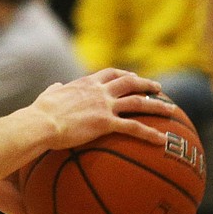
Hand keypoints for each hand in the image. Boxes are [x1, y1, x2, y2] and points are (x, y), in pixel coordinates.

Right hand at [34, 70, 177, 150]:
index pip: (110, 73)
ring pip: (137, 102)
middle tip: (159, 89)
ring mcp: (105, 106)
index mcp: (87, 83)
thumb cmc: (40, 112)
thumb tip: (55, 87)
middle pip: (130, 83)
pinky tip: (161, 140)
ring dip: (157, 106)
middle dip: (146, 84)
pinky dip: (149, 133)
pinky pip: (133, 127)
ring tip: (172, 110)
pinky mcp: (106, 123)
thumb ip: (55, 90)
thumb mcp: (48, 94)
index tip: (133, 76)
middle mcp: (100, 91)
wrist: (42, 122)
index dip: (124, 74)